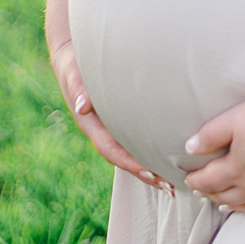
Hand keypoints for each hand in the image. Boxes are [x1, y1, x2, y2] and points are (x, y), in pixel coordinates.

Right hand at [50, 38, 172, 194]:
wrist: (70, 57)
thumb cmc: (74, 64)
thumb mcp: (73, 72)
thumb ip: (77, 87)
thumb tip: (82, 107)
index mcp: (90, 124)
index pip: (110, 149)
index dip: (129, 162)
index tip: (150, 172)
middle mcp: (101, 130)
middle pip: (124, 159)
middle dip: (146, 173)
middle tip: (170, 186)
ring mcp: (110, 127)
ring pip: (131, 153)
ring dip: (151, 168)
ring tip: (174, 181)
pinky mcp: (119, 121)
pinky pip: (135, 140)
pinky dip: (150, 151)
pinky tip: (169, 156)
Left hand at [182, 92, 244, 212]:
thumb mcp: (235, 119)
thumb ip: (210, 134)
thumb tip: (189, 148)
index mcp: (237, 169)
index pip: (209, 180)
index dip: (196, 180)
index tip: (188, 179)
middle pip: (227, 194)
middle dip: (210, 193)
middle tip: (200, 193)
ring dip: (232, 204)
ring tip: (222, 205)